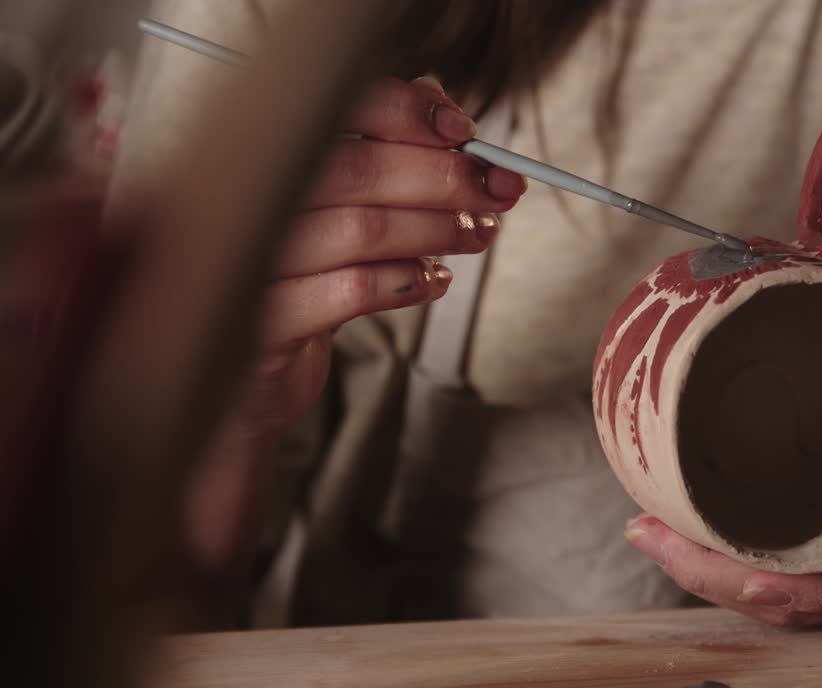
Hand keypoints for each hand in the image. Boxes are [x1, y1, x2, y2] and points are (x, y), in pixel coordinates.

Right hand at [229, 75, 526, 436]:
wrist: (248, 368)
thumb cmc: (299, 275)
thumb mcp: (339, 206)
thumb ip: (385, 149)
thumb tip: (441, 108)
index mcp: (263, 151)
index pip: (334, 109)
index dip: (407, 112)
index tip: (464, 132)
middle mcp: (246, 196)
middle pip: (357, 168)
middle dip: (443, 177)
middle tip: (496, 191)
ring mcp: (249, 259)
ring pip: (362, 229)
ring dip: (436, 230)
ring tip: (474, 235)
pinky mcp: (266, 320)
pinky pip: (351, 291)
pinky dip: (407, 282)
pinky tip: (433, 280)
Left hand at [623, 253, 821, 626]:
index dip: (765, 576)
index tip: (700, 543)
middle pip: (789, 601)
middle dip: (710, 576)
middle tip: (644, 527)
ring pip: (785, 602)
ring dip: (713, 578)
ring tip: (650, 532)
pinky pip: (796, 590)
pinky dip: (741, 574)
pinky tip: (692, 543)